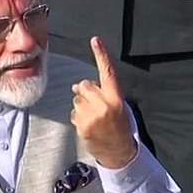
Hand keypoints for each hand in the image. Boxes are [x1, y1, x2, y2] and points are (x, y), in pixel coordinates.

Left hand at [71, 36, 136, 168]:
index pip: (108, 72)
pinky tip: (89, 126)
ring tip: (94, 118)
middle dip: (86, 92)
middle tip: (95, 105)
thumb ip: (101, 93)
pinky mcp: (83, 126)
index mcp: (116, 98)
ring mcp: (92, 116)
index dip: (102, 55)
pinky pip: (74, 114)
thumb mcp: (117, 106)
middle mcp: (105, 105)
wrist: (119, 152)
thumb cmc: (119, 126)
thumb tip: (77, 86)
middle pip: (85, 86)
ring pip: (77, 100)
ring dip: (82, 106)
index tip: (95, 40)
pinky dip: (78, 118)